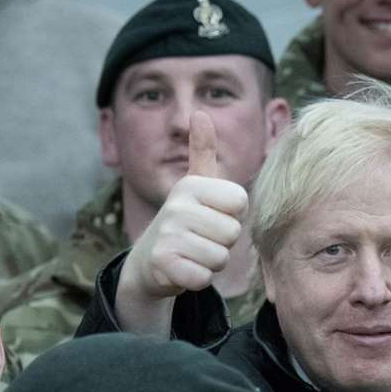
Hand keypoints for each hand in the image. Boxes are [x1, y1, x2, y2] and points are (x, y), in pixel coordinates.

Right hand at [116, 113, 248, 328]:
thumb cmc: (185, 222)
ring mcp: (168, 235)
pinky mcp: (163, 264)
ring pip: (219, 257)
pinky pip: (203, 278)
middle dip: (222, 243)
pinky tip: (183, 269)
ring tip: (192, 253)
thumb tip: (200, 112)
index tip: (212, 216)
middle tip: (200, 239)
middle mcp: (176, 206)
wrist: (149, 260)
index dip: (232, 216)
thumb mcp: (195, 185)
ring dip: (210, 262)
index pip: (241, 203)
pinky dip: (197, 279)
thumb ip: (202, 152)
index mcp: (191, 184)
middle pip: (232, 232)